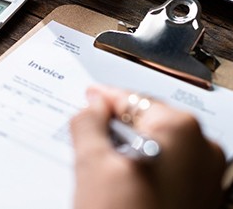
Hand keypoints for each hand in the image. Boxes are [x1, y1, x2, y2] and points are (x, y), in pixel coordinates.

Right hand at [70, 85, 225, 208]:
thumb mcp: (92, 164)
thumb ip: (88, 122)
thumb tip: (93, 106)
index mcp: (181, 131)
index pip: (132, 99)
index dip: (104, 98)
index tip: (90, 97)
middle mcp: (203, 150)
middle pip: (146, 121)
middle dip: (116, 125)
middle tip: (90, 132)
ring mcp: (207, 177)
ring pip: (156, 145)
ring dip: (128, 147)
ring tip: (104, 164)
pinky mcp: (203, 199)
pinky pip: (168, 167)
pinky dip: (144, 166)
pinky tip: (123, 182)